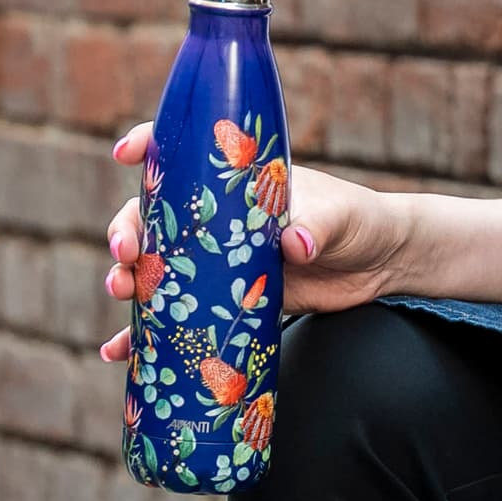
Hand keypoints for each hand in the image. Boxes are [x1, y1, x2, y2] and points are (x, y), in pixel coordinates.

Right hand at [94, 122, 413, 360]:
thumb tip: (295, 244)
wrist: (382, 266)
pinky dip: (145, 334)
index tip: (126, 154)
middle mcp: (218, 218)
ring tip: (119, 290)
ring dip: (128, 278)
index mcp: (239, 182)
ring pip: (157, 266)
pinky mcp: (228, 300)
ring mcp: (219, 260)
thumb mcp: (339, 218)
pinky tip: (120, 353)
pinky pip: (178, 316)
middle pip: (155, 217)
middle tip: (126, 253)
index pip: (185, 154)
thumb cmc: (359, 221)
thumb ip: (317, 227)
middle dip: (128, 231)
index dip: (151, 147)